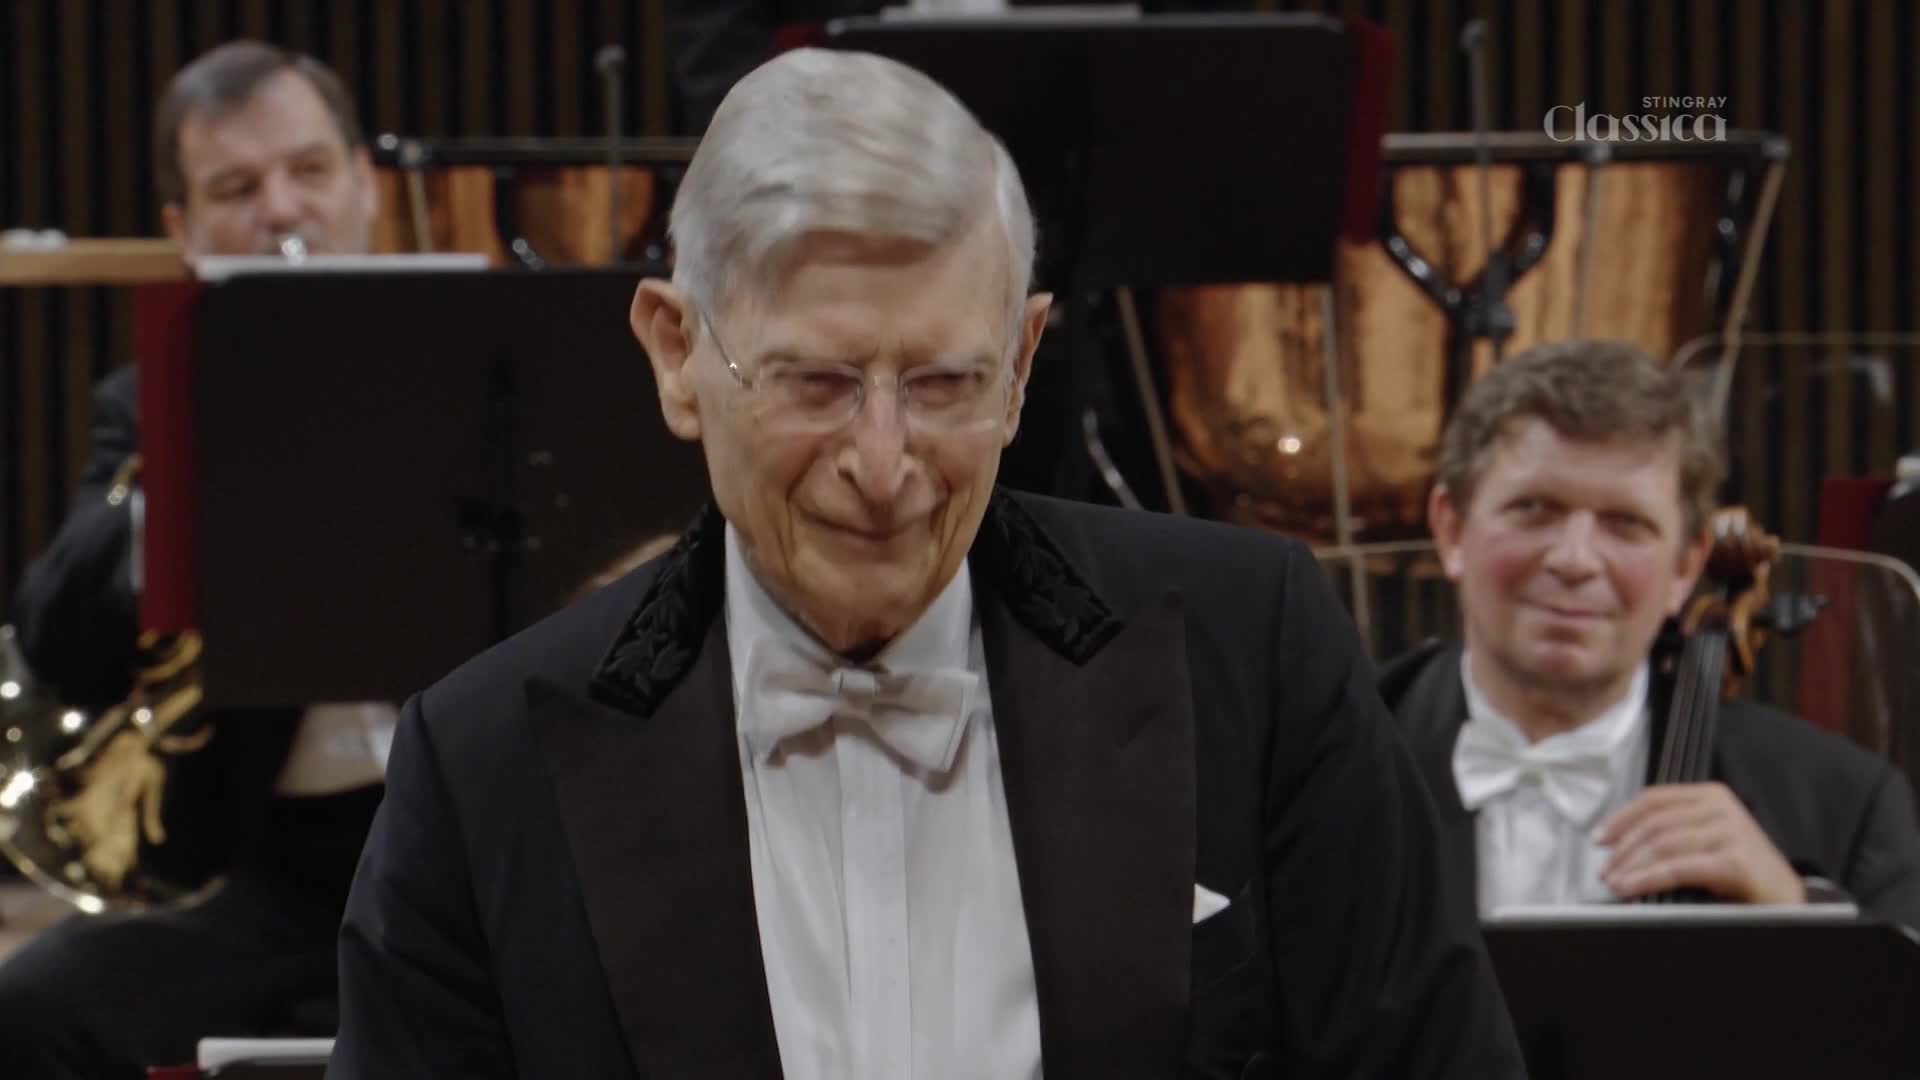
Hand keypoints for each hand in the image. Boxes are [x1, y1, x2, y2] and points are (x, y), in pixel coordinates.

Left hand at [1595, 782, 1805, 903]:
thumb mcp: (1705, 842)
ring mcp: (1730, 831)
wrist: (1786, 902)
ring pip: (1663, 845)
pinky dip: (1648, 878)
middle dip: (1623, 849)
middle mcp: (1721, 807)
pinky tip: (1632, 888)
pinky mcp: (1734, 860)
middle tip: (1604, 870)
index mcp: (1711, 796)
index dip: (1621, 818)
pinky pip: (1678, 867)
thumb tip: (1622, 845)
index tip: (1599, 838)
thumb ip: (1673, 833)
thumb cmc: (1742, 875)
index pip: (1654, 799)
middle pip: (1654, 823)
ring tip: (1614, 883)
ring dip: (1631, 866)